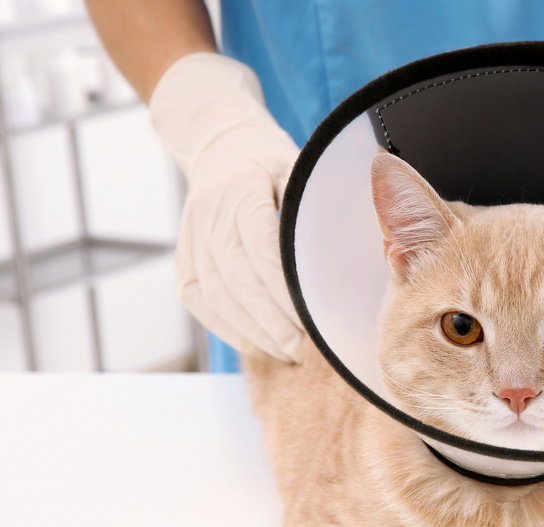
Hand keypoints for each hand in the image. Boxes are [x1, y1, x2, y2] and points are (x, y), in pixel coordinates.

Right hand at [150, 53, 304, 362]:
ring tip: (290, 352)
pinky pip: (202, 304)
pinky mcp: (183, 262)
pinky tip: (261, 345)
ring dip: (255, 331)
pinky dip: (232, 329)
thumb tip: (355, 258)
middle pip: (239, 279)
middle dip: (274, 321)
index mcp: (242, 188)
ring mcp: (191, 239)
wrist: (225, 151)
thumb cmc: (279, 170)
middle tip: (306, 348)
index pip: (263, 248)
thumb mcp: (305, 175)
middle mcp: (209, 213)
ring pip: (218, 297)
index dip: (287, 290)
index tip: (315, 319)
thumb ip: (319, 213)